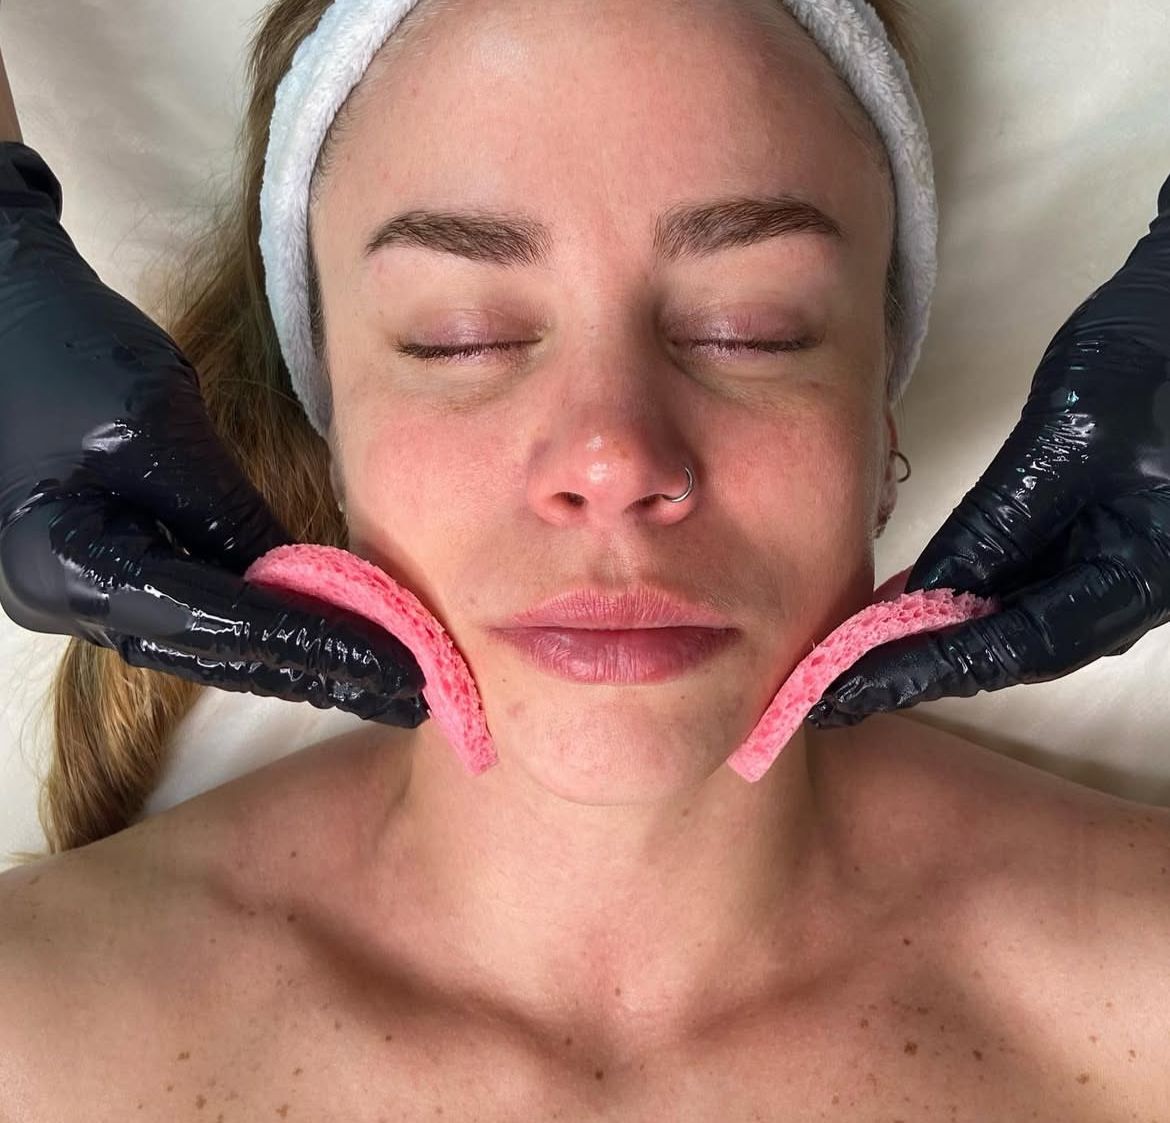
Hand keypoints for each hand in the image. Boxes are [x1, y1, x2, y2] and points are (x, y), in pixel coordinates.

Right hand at [0, 142, 428, 726]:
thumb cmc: (71, 351)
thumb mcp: (163, 427)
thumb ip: (233, 516)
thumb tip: (312, 585)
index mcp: (72, 567)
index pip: (225, 625)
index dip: (320, 648)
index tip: (401, 668)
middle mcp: (67, 601)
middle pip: (215, 653)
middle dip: (318, 675)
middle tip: (407, 697)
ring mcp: (75, 593)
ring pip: (204, 645)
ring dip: (293, 663)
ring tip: (375, 681)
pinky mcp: (94, 570)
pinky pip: (188, 616)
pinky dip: (257, 630)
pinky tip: (313, 643)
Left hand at [808, 171, 1169, 728]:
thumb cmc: (1149, 360)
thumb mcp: (1063, 440)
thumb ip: (996, 525)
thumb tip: (919, 598)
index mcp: (1137, 577)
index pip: (1011, 646)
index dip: (921, 672)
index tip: (845, 691)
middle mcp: (1129, 591)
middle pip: (1010, 649)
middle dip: (920, 670)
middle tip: (832, 688)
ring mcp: (1114, 569)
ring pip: (1012, 625)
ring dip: (934, 642)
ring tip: (852, 660)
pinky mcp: (1094, 542)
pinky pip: (1020, 589)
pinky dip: (959, 599)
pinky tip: (906, 604)